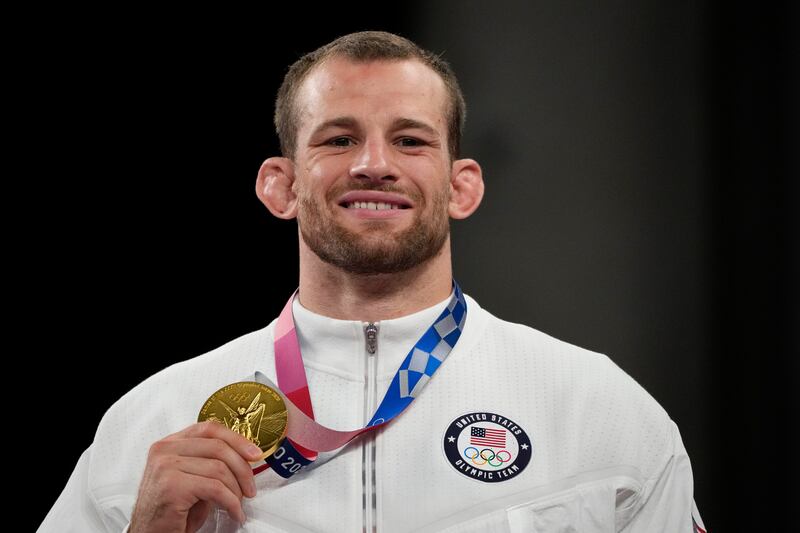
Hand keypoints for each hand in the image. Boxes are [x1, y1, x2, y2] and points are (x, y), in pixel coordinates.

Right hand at [129, 421, 263, 532]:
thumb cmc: (170, 511)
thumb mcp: (191, 478)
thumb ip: (209, 462)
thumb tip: (243, 457)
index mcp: (169, 443)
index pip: (209, 429)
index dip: (237, 439)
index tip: (254, 453)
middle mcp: (164, 450)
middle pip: (218, 447)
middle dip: (242, 468)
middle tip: (251, 487)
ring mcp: (166, 466)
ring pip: (219, 469)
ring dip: (236, 490)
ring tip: (239, 503)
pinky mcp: (172, 486)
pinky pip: (215, 489)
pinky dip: (231, 502)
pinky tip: (234, 512)